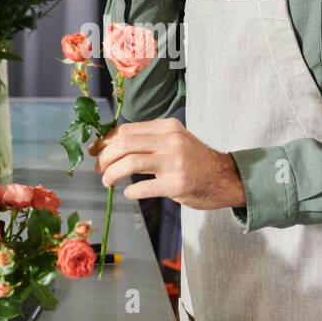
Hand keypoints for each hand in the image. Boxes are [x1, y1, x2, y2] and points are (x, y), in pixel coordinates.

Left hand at [88, 118, 245, 210]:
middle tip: (99, 169)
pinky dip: (130, 192)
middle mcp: (171, 140)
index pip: (127, 130)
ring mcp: (175, 162)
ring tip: (107, 181)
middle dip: (105, 157)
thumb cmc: (195, 161)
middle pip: (124, 144)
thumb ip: (150, 140)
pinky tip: (129, 193)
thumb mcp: (175, 140)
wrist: (226, 178)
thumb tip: (111, 145)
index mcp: (167, 127)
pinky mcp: (177, 184)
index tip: (96, 151)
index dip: (106, 141)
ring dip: (111, 174)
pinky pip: (143, 187)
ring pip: (130, 163)